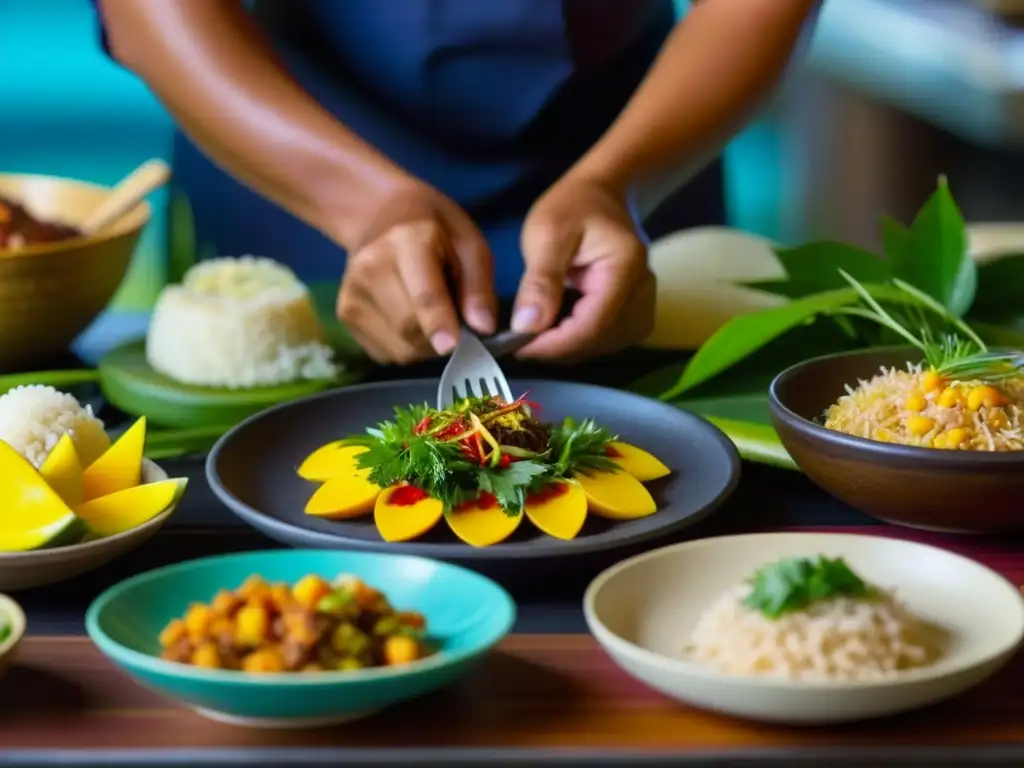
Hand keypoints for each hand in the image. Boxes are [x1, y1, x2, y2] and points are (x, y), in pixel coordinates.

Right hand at [336, 178, 496, 364]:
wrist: (377, 214)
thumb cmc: (434, 228)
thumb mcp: (469, 243)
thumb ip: (478, 286)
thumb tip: (484, 329)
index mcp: (406, 242)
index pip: (423, 293)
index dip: (438, 323)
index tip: (451, 346)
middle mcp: (370, 269)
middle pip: (409, 328)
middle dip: (440, 340)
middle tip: (457, 325)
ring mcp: (352, 294)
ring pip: (399, 349)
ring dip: (425, 347)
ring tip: (430, 317)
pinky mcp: (344, 315)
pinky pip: (385, 353)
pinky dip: (406, 347)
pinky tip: (408, 319)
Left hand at [512, 176, 654, 360]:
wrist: (602, 196)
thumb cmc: (574, 206)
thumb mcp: (547, 233)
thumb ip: (540, 280)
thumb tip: (527, 327)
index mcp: (626, 268)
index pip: (592, 325)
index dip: (554, 345)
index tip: (517, 347)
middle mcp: (643, 292)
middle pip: (598, 340)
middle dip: (556, 347)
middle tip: (517, 338)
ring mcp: (643, 305)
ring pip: (601, 346)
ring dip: (565, 346)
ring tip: (534, 330)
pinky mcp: (635, 314)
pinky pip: (605, 340)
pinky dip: (578, 340)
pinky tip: (557, 326)